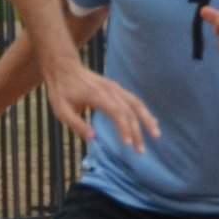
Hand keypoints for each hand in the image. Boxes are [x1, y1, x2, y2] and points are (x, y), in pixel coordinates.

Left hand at [44, 57, 158, 150]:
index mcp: (98, 97)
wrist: (64, 67)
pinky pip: (134, 100)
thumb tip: (93, 138)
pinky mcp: (116, 88)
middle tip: (141, 152)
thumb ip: (77, 125)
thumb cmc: (61, 90)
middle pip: (130, 112)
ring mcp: (115, 88)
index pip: (117, 113)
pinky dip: (143, 112)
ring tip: (156, 135)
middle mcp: (110, 91)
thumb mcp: (62, 110)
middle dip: (138, 132)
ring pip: (136, 104)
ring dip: (147, 120)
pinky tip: (151, 122)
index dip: (125, 129)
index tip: (128, 145)